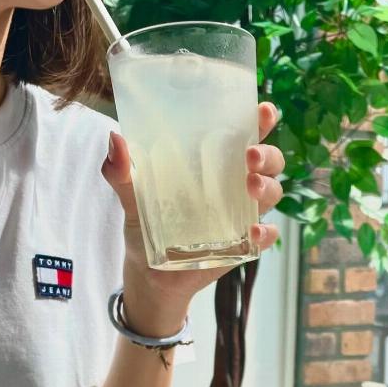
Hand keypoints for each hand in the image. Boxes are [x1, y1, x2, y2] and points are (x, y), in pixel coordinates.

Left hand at [101, 102, 284, 337]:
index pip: (244, 134)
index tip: (263, 110)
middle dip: (267, 154)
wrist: (149, 276)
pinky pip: (266, 237)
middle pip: (269, 162)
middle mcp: (234, 184)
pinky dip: (266, 233)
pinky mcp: (243, 245)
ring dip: (267, 186)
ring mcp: (242, 215)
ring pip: (272, 193)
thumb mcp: (131, 197)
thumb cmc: (146, 227)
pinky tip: (253, 232)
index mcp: (214, 163)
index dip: (259, 121)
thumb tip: (116, 140)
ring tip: (250, 186)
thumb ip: (122, 173)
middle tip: (250, 155)